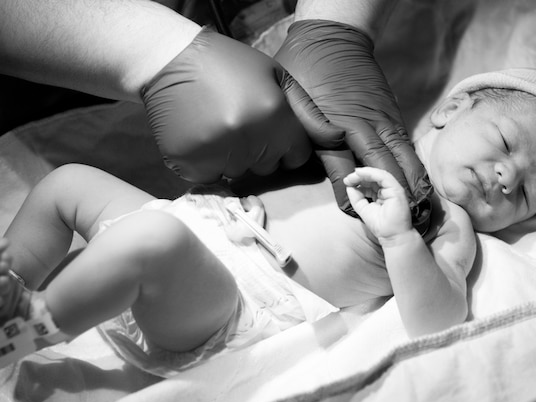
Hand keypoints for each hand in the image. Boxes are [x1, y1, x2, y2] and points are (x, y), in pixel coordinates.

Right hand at [142, 27, 343, 182]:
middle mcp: (249, 140)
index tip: (268, 128)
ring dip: (233, 158)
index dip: (284, 143)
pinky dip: (207, 164)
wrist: (170, 60)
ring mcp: (218, 154)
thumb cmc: (229, 65)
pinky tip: (202, 137)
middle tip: (239, 122)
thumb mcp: (276, 77)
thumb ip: (307, 112)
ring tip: (218, 126)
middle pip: (268, 167)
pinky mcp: (191, 164)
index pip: (296, 156)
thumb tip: (338, 140)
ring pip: (240, 174)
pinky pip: (211, 178)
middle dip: (259, 150)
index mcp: (274, 116)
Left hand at [274, 20, 430, 214]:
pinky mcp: (390, 112)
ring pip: (400, 153)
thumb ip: (301, 132)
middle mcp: (362, 124)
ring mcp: (380, 118)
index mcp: (333, 123)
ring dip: (411, 179)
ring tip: (422, 204)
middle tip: (405, 218)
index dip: (348, 192)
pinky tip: (419, 178)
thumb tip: (297, 161)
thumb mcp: (291, 100)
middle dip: (393, 193)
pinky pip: (404, 141)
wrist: (332, 36)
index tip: (355, 215)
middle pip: (381, 164)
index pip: (342, 167)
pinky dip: (413, 161)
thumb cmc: (305, 70)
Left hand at [344, 167, 411, 239]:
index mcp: (381, 194)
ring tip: (353, 176)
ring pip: (378, 174)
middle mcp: (388, 190)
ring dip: (364, 174)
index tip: (347, 182)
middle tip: (348, 179)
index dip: (358, 181)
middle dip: (359, 176)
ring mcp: (393, 189)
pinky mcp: (396, 190)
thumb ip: (356, 198)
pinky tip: (361, 173)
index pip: (369, 183)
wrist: (392, 236)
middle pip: (373, 177)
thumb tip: (349, 187)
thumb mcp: (363, 209)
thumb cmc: (381, 226)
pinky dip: (371, 173)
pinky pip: (384, 177)